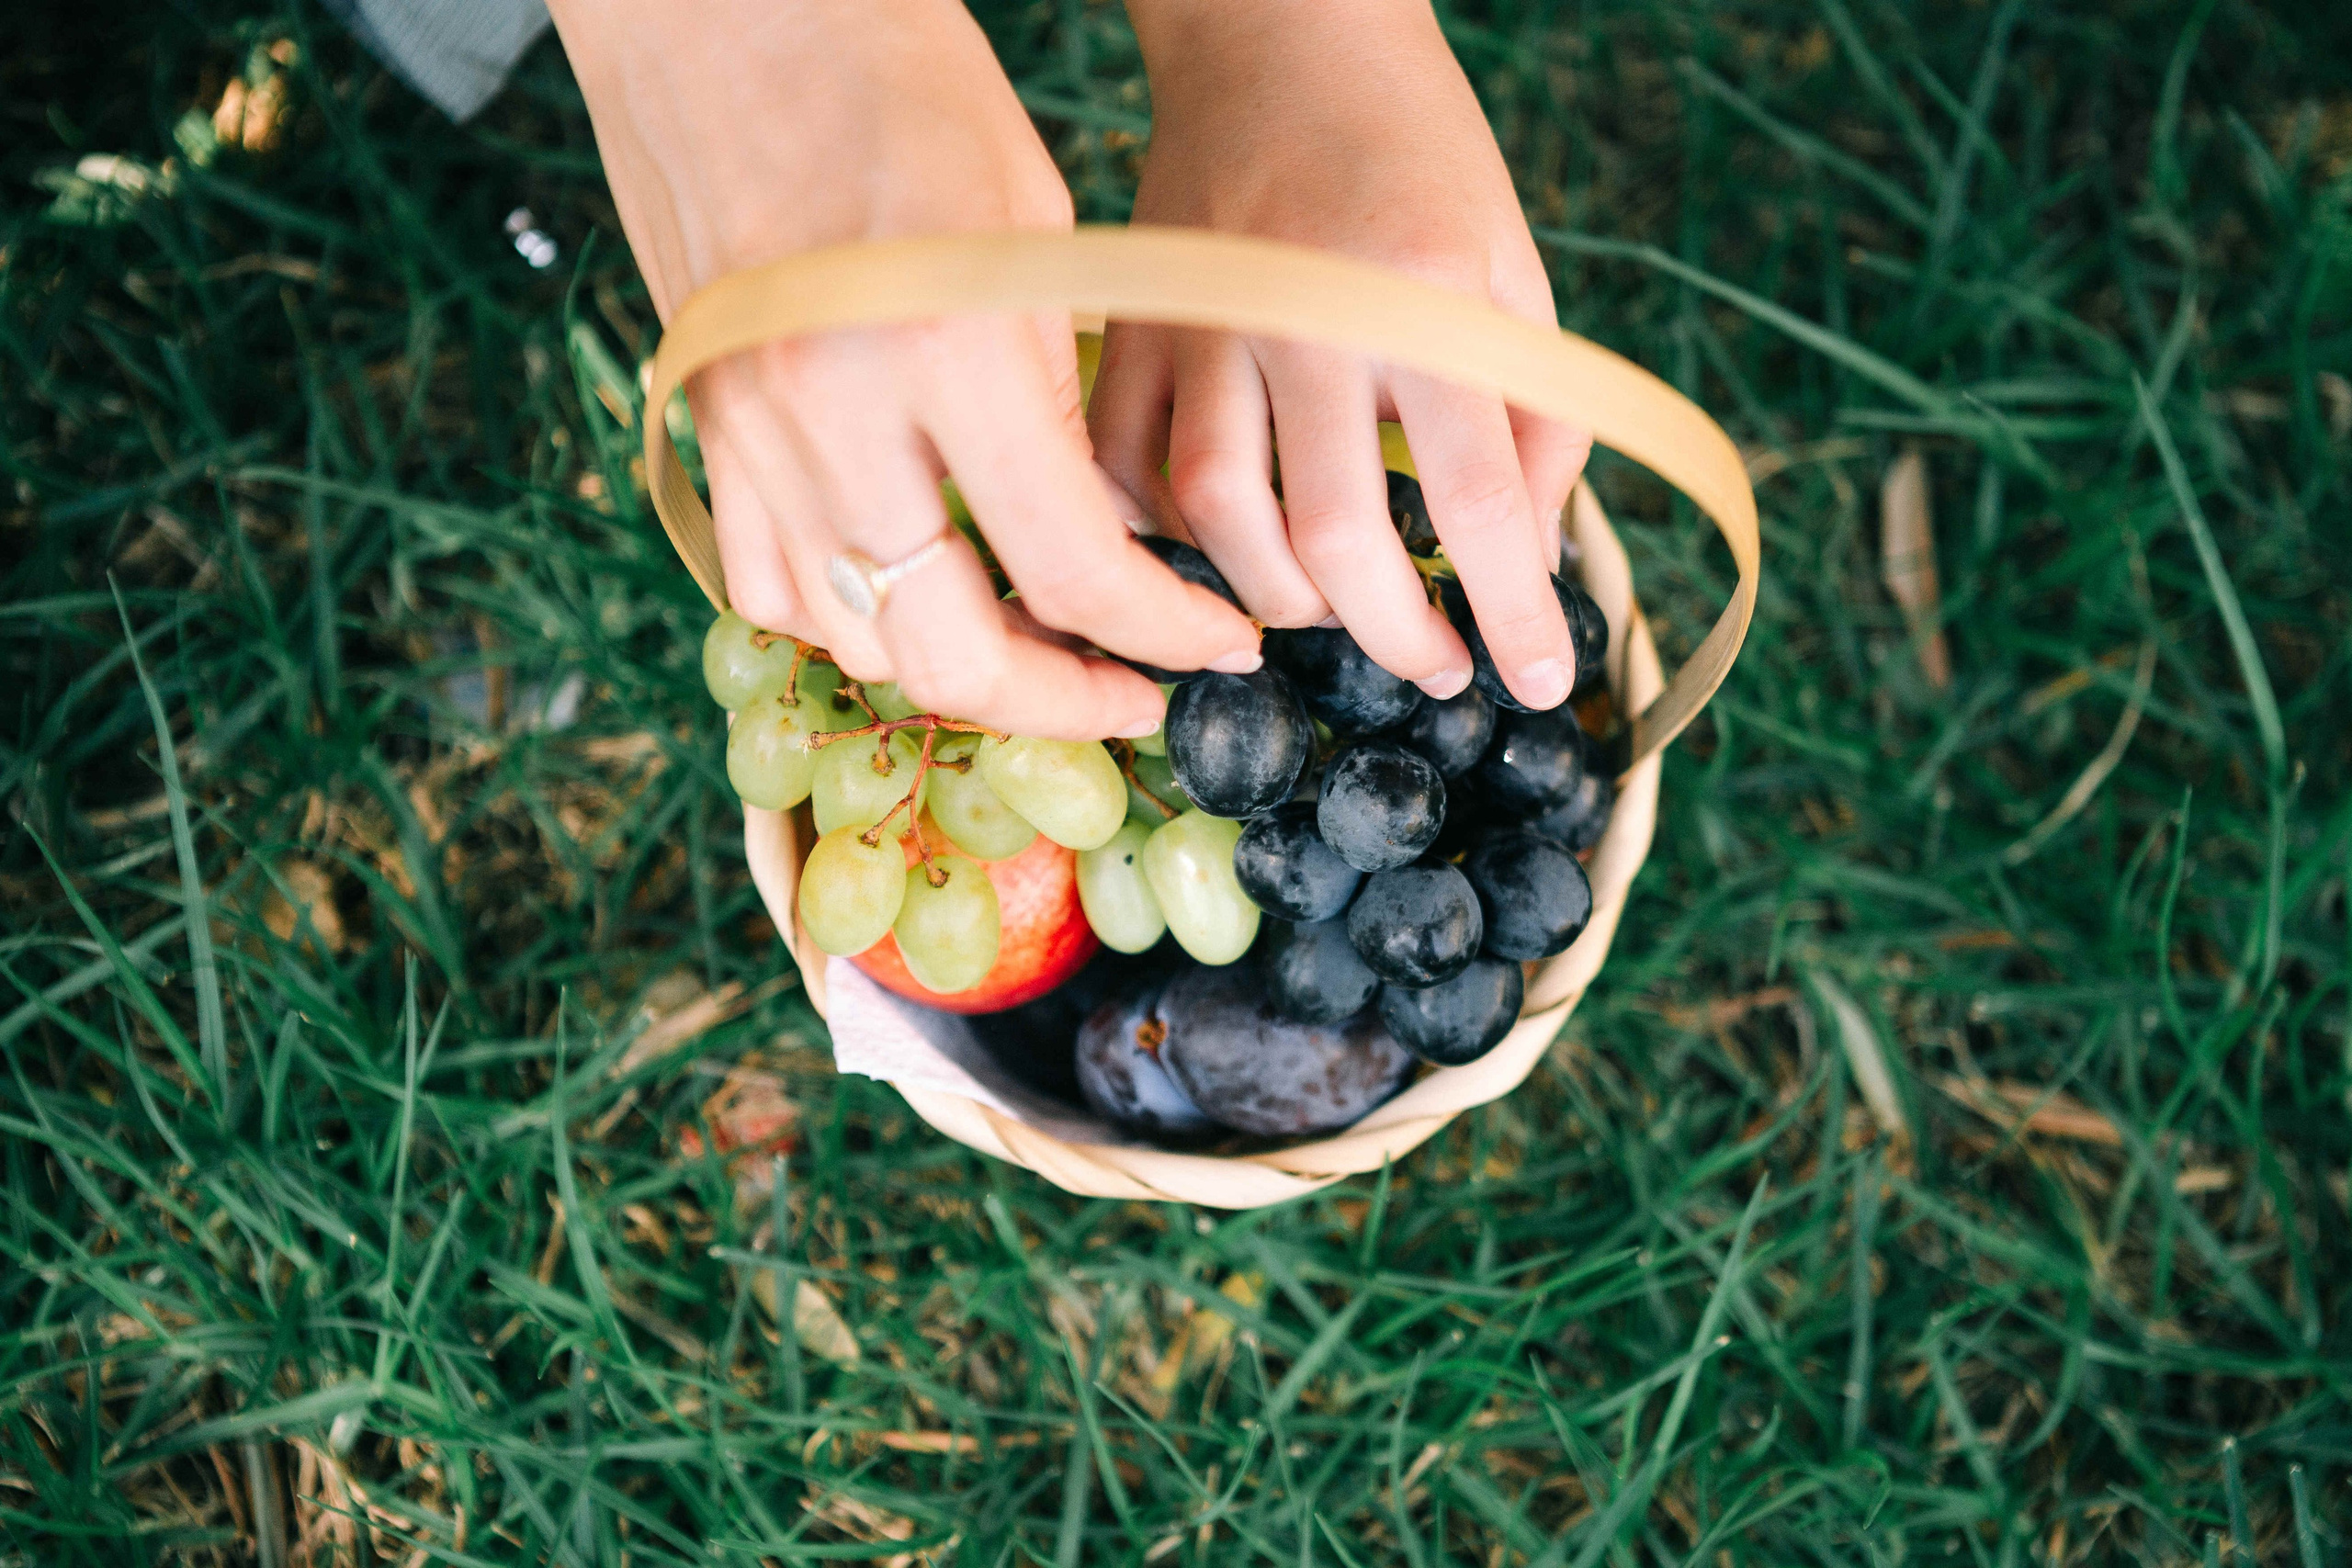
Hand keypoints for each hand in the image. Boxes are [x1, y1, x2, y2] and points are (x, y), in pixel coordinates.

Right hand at [549, 0, 1260, 738]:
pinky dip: (849, 616)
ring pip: (853, 640)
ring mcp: (749, 436)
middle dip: (1061, 703)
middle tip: (1129, 695)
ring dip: (953, 669)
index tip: (1213, 647)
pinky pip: (767, 585)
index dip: (1163, 637)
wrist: (719, 5)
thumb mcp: (1030, 226)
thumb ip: (1056, 394)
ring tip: (1033, 647)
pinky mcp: (701, 428)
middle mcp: (831, 419)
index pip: (1074, 573)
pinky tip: (911, 593)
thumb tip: (1098, 533)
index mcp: (946, 351)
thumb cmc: (898, 79)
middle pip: (949, 659)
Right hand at [1090, 0, 1589, 707]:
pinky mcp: (1133, 327)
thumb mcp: (1513, 270)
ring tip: (1332, 613)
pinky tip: (1225, 551)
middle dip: (1391, 635)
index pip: (1476, 499)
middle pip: (1332, 537)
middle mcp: (1302, 316)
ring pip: (1216, 519)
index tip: (1538, 683)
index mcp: (1420, 296)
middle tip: (1432, 666)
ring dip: (1281, 602)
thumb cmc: (1419, 157)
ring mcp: (1202, 324)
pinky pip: (1126, 470)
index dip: (1512, 613)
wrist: (1283, 36)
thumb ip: (1532, 415)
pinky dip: (1169, 536)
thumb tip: (1519, 560)